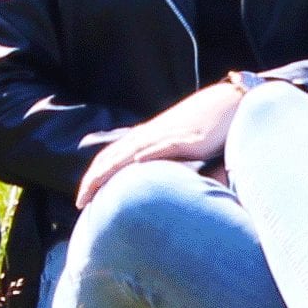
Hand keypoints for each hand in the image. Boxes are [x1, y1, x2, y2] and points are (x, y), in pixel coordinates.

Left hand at [77, 78, 243, 203]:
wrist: (227, 105)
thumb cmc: (202, 128)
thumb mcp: (176, 147)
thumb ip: (161, 163)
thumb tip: (152, 184)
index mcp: (145, 139)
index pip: (110, 157)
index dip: (94, 177)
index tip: (83, 199)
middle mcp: (150, 136)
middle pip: (113, 156)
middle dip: (93, 180)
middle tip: (80, 202)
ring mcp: (166, 136)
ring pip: (131, 152)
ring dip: (111, 170)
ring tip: (94, 188)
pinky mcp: (186, 138)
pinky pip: (164, 145)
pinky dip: (149, 154)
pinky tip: (137, 162)